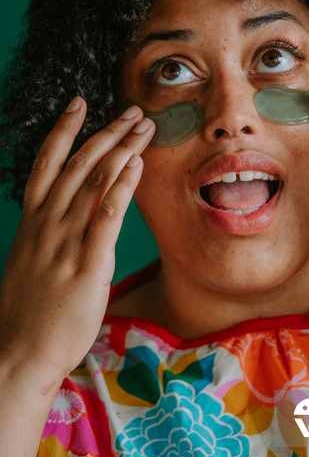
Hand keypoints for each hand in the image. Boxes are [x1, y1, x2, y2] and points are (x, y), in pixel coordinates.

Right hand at [0, 98, 154, 383]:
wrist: (16, 353)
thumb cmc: (25, 313)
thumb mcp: (29, 262)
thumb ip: (47, 236)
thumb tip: (67, 220)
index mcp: (33, 222)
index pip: (47, 163)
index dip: (64, 129)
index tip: (80, 103)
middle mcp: (48, 224)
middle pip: (78, 165)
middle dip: (107, 133)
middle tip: (133, 111)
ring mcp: (66, 243)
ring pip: (94, 183)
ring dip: (121, 150)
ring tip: (144, 127)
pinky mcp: (87, 265)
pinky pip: (105, 217)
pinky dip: (122, 187)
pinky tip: (137, 166)